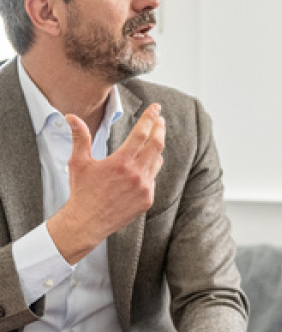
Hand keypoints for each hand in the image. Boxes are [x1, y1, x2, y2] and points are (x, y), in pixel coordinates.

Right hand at [47, 103, 165, 263]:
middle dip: (160, 129)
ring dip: (154, 151)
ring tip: (149, 143)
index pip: (141, 133)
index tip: (156, 108)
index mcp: (120, 162)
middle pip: (157, 145)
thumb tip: (71, 116)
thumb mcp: (79, 162)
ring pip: (156, 162)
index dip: (150, 118)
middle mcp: (136, 174)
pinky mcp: (147, 199)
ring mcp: (144, 188)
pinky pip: (152, 179)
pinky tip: (139, 170)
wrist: (87, 222)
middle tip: (160, 120)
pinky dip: (148, 171)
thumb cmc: (82, 191)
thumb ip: (80, 137)